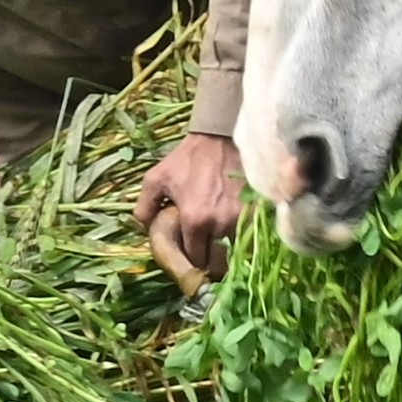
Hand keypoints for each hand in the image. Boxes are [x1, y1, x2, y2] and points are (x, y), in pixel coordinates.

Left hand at [139, 131, 252, 287]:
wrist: (221, 137)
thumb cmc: (188, 159)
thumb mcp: (155, 179)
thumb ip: (144, 208)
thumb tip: (145, 229)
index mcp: (195, 220)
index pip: (194, 258)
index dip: (191, 262)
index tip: (190, 259)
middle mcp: (220, 224)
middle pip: (218, 264)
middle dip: (211, 265)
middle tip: (206, 259)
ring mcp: (243, 219)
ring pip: (237, 254)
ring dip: (229, 255)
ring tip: (223, 250)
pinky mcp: (258, 211)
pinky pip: (251, 238)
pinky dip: (244, 242)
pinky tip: (238, 237)